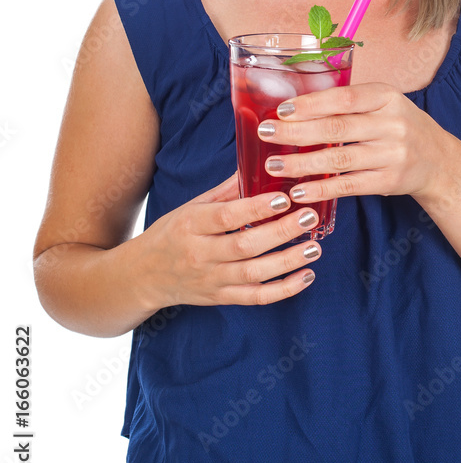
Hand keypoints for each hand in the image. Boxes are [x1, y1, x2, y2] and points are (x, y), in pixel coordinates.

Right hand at [139, 172, 322, 307]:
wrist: (143, 276)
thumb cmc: (172, 234)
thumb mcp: (191, 207)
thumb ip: (225, 190)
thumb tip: (257, 164)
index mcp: (191, 224)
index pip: (226, 217)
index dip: (256, 209)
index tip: (283, 198)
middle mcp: (200, 254)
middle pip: (244, 245)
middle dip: (280, 232)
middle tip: (308, 217)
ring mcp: (211, 279)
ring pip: (253, 273)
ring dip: (288, 261)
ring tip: (314, 247)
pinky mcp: (220, 298)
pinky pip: (256, 297)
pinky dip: (283, 290)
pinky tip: (306, 276)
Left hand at [257, 82, 442, 204]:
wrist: (440, 161)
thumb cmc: (398, 127)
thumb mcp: (384, 105)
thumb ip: (349, 104)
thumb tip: (294, 108)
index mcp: (387, 96)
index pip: (344, 98)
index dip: (311, 104)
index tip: (281, 110)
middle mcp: (392, 123)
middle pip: (337, 128)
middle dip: (296, 132)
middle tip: (266, 133)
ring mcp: (393, 154)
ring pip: (340, 159)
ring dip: (303, 164)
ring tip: (274, 165)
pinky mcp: (390, 181)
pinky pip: (350, 185)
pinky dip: (322, 189)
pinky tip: (300, 191)